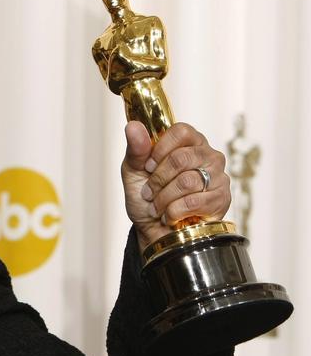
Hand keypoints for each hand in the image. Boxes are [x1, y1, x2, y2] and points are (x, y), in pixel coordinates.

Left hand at [121, 121, 230, 250]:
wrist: (153, 230)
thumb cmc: (146, 197)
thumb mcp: (134, 171)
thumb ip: (136, 149)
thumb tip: (133, 126)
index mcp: (189, 142)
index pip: (181, 131)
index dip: (160, 150)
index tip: (148, 166)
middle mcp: (208, 155)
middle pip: (181, 158)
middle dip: (157, 179)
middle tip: (149, 192)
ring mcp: (219, 177)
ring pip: (187, 181)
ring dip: (163, 198)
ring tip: (157, 206)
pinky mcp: (222, 199)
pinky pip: (194, 202)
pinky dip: (173, 212)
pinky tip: (170, 215)